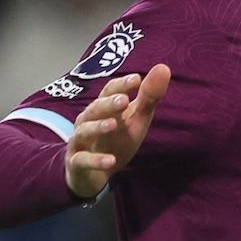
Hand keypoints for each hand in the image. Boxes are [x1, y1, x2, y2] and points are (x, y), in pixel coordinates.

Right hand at [66, 66, 170, 201]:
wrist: (94, 173)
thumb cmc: (116, 140)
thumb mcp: (136, 118)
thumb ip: (148, 97)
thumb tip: (163, 67)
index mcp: (103, 108)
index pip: (109, 91)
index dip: (121, 85)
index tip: (137, 79)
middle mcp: (87, 121)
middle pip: (94, 109)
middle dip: (108, 104)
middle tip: (124, 100)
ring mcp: (80, 141)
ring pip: (84, 131)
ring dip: (97, 127)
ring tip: (113, 125)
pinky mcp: (77, 162)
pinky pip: (83, 160)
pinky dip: (96, 160)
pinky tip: (111, 161)